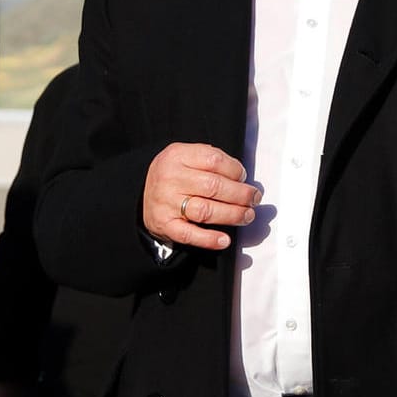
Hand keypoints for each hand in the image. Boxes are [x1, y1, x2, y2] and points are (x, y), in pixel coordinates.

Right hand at [142, 142, 258, 250]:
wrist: (142, 193)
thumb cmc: (174, 174)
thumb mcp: (188, 156)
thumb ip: (213, 161)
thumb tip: (242, 177)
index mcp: (178, 156)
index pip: (214, 160)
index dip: (235, 170)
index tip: (244, 178)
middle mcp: (170, 179)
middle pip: (213, 187)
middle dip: (240, 195)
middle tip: (254, 199)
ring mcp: (166, 203)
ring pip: (205, 211)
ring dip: (232, 215)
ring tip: (246, 216)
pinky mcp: (164, 225)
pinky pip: (189, 234)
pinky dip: (209, 239)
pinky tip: (224, 240)